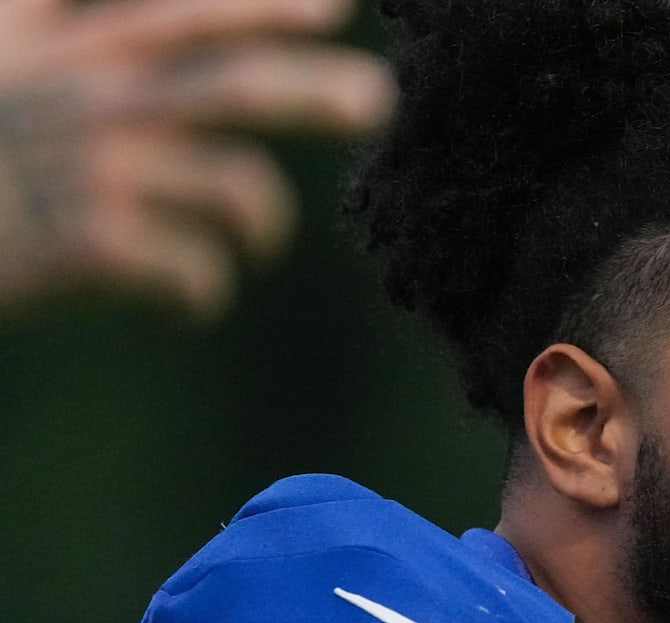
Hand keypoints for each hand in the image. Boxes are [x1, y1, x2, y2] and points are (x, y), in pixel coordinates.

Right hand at [0, 0, 393, 319]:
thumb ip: (51, 5)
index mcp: (72, 48)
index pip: (188, 13)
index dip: (267, 3)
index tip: (340, 2)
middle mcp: (96, 98)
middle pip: (237, 84)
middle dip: (318, 89)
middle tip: (379, 100)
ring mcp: (99, 171)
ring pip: (236, 189)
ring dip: (263, 221)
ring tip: (257, 239)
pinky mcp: (92, 246)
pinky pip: (194, 271)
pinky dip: (204, 293)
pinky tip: (192, 307)